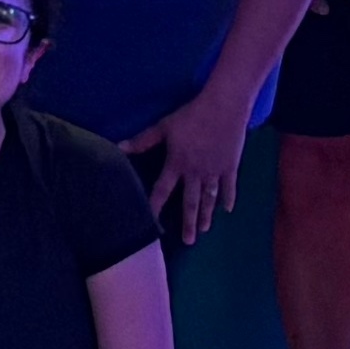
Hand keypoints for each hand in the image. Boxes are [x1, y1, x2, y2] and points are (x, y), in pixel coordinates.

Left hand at [140, 99, 252, 239]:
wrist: (224, 107)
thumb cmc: (191, 115)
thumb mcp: (164, 126)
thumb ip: (143, 140)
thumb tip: (119, 147)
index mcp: (176, 164)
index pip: (161, 191)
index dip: (154, 208)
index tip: (151, 226)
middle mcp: (195, 173)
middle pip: (190, 202)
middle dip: (188, 223)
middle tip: (188, 241)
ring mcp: (214, 171)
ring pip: (209, 198)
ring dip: (207, 215)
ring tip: (205, 230)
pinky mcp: (230, 166)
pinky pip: (229, 187)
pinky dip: (228, 199)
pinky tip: (227, 210)